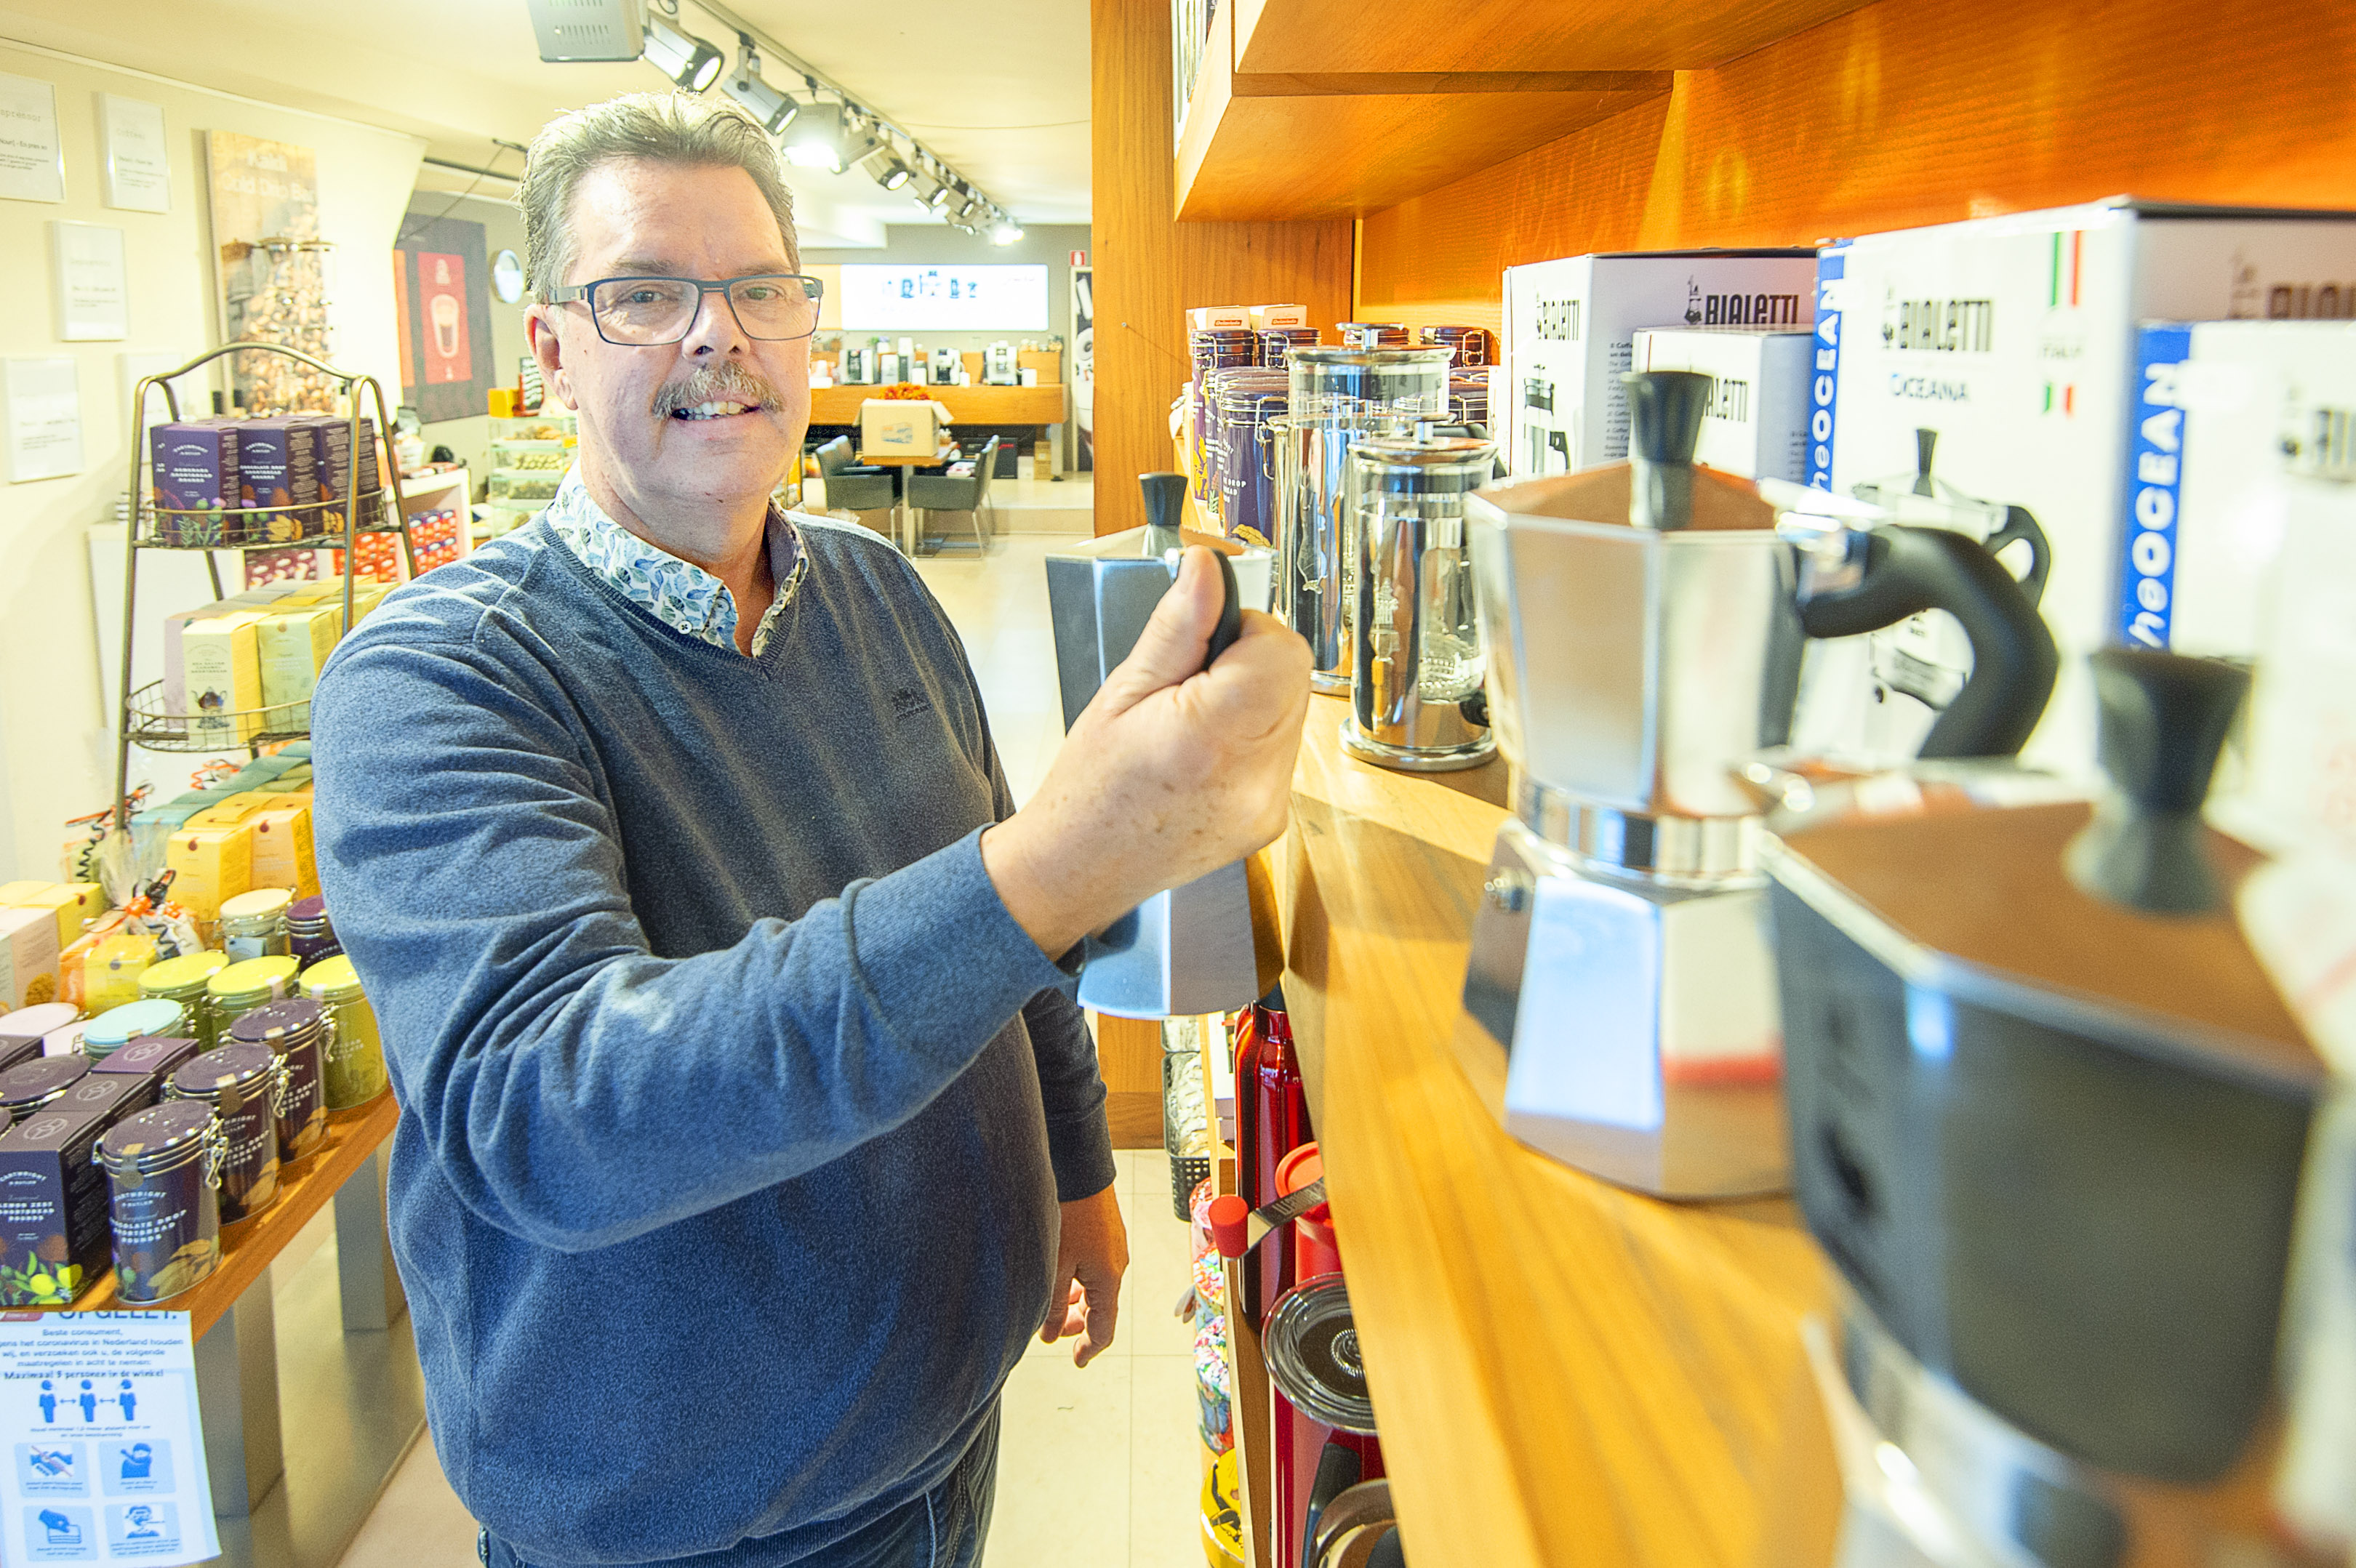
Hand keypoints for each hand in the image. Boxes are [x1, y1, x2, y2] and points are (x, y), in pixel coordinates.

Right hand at [985, 547, 1311, 956]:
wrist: (1077, 869)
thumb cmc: (1087, 789)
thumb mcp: (1121, 692)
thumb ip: (1178, 626)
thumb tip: (1207, 567)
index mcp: (1210, 738)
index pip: (1281, 649)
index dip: (1247, 631)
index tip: (1206, 642)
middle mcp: (1252, 779)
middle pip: (1295, 677)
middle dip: (1249, 663)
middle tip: (1188, 685)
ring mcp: (1268, 806)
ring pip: (1294, 711)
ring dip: (1253, 700)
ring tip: (1191, 723)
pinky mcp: (1272, 820)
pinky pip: (1282, 751)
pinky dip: (1252, 738)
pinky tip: (1203, 755)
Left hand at [1041, 1184, 1128, 1366]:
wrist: (1081, 1170)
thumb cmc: (1068, 1215)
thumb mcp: (1055, 1265)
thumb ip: (1053, 1304)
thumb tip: (1049, 1335)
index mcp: (1107, 1279)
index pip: (1104, 1328)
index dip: (1089, 1348)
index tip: (1077, 1361)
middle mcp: (1116, 1266)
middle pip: (1101, 1309)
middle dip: (1077, 1323)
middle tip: (1052, 1330)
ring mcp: (1113, 1249)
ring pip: (1096, 1288)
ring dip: (1076, 1301)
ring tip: (1051, 1301)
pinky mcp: (1107, 1235)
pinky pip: (1096, 1269)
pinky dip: (1079, 1281)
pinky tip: (1060, 1276)